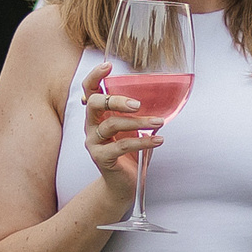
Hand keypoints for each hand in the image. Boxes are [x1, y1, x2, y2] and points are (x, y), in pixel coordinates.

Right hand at [79, 62, 155, 206]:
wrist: (122, 185)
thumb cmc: (128, 153)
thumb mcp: (131, 129)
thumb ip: (136, 113)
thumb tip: (162, 94)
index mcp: (97, 115)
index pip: (89, 91)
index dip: (95, 77)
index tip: (108, 66)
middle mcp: (90, 126)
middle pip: (95, 104)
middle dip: (116, 100)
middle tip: (137, 104)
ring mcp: (93, 143)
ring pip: (112, 125)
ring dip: (138, 122)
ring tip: (159, 122)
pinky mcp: (101, 158)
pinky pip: (121, 146)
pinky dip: (143, 142)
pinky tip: (158, 139)